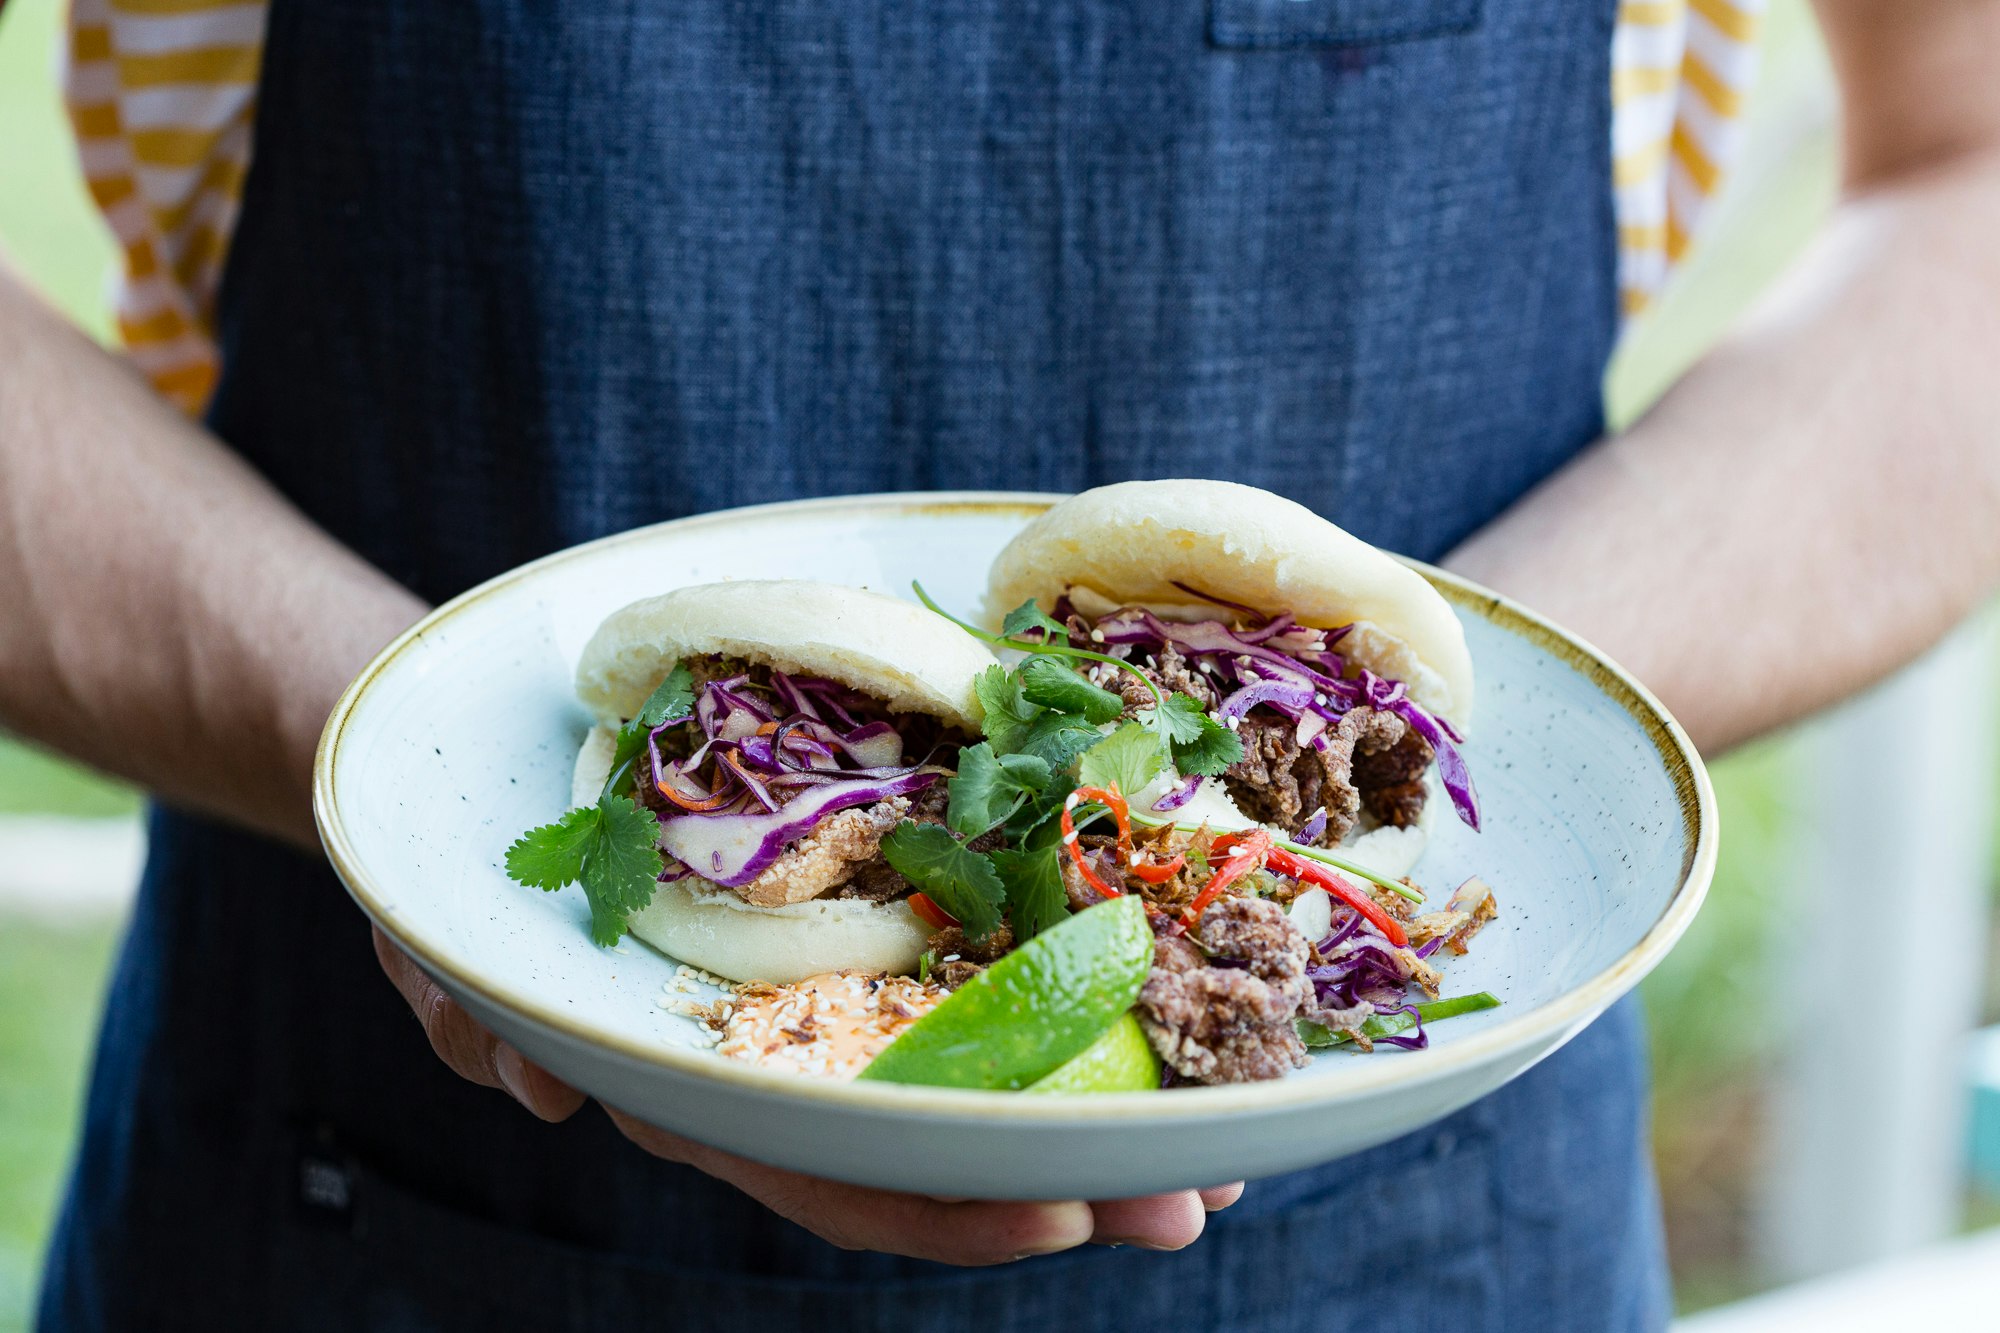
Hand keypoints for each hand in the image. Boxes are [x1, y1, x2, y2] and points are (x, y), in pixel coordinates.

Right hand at [373, 927, 1244, 1263]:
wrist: (490, 787)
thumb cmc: (470, 877)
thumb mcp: (440, 932)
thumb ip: (467, 1007)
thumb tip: (526, 1080)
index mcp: (699, 1087)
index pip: (826, 1167)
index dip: (939, 1203)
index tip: (1057, 1215)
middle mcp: (783, 1065)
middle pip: (937, 1149)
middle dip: (1068, 1183)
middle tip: (1195, 1202)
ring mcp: (830, 1000)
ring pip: (975, 1077)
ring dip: (1097, 1110)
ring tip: (1226, 1132)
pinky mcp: (869, 922)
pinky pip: (973, 974)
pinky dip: (1065, 999)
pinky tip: (1157, 1007)